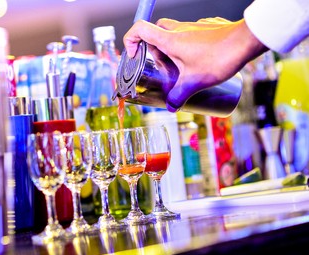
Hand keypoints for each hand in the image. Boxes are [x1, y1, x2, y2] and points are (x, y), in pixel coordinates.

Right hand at [123, 18, 267, 111]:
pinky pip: (191, 33)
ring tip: (181, 66)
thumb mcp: (194, 82)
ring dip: (172, 47)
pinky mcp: (207, 27)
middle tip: (160, 64)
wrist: (246, 41)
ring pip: (174, 31)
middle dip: (153, 47)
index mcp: (170, 40)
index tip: (134, 54)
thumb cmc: (219, 58)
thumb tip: (170, 106)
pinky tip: (199, 59)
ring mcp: (194, 26)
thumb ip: (179, 96)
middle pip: (155, 30)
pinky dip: (188, 44)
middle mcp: (179, 29)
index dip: (130, 40)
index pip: (139, 28)